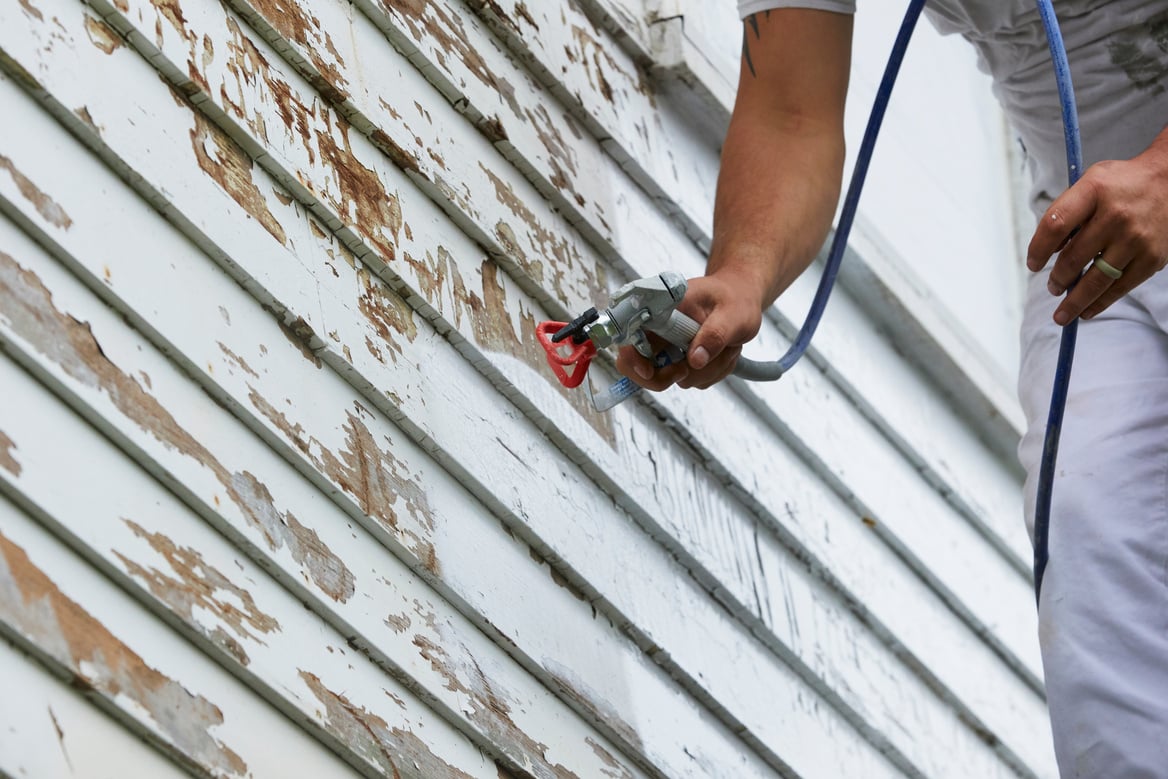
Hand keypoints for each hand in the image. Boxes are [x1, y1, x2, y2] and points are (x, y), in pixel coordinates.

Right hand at [616, 272, 763, 390]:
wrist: (741, 297)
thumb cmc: (734, 297)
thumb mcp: (732, 314)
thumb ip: (714, 335)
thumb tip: (695, 359)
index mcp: (661, 308)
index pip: (629, 335)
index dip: (632, 358)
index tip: (649, 371)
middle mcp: (659, 328)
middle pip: (639, 366)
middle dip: (667, 375)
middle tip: (691, 367)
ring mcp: (669, 346)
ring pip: (671, 377)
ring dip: (703, 372)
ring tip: (724, 348)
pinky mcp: (681, 359)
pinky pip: (689, 380)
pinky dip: (709, 373)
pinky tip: (722, 353)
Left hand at [1027, 138, 1167, 324]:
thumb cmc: (1120, 185)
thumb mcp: (1089, 183)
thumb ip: (1064, 212)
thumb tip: (1047, 252)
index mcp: (1093, 191)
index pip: (1055, 225)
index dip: (1038, 250)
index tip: (1033, 265)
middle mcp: (1116, 215)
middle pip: (1074, 258)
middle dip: (1057, 280)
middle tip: (1052, 288)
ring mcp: (1136, 238)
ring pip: (1097, 280)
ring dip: (1075, 301)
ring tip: (1062, 314)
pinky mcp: (1151, 257)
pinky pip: (1121, 288)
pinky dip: (1100, 304)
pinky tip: (1087, 311)